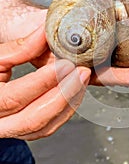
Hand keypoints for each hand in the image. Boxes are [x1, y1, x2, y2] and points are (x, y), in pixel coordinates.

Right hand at [0, 25, 90, 139]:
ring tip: (82, 78)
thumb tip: (46, 33)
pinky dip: (66, 109)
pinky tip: (76, 89)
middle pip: (33, 119)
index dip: (42, 82)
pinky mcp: (24, 131)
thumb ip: (19, 48)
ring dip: (69, 102)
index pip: (14, 97)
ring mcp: (11, 130)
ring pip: (44, 127)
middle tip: (82, 72)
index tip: (65, 65)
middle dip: (63, 95)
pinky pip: (48, 127)